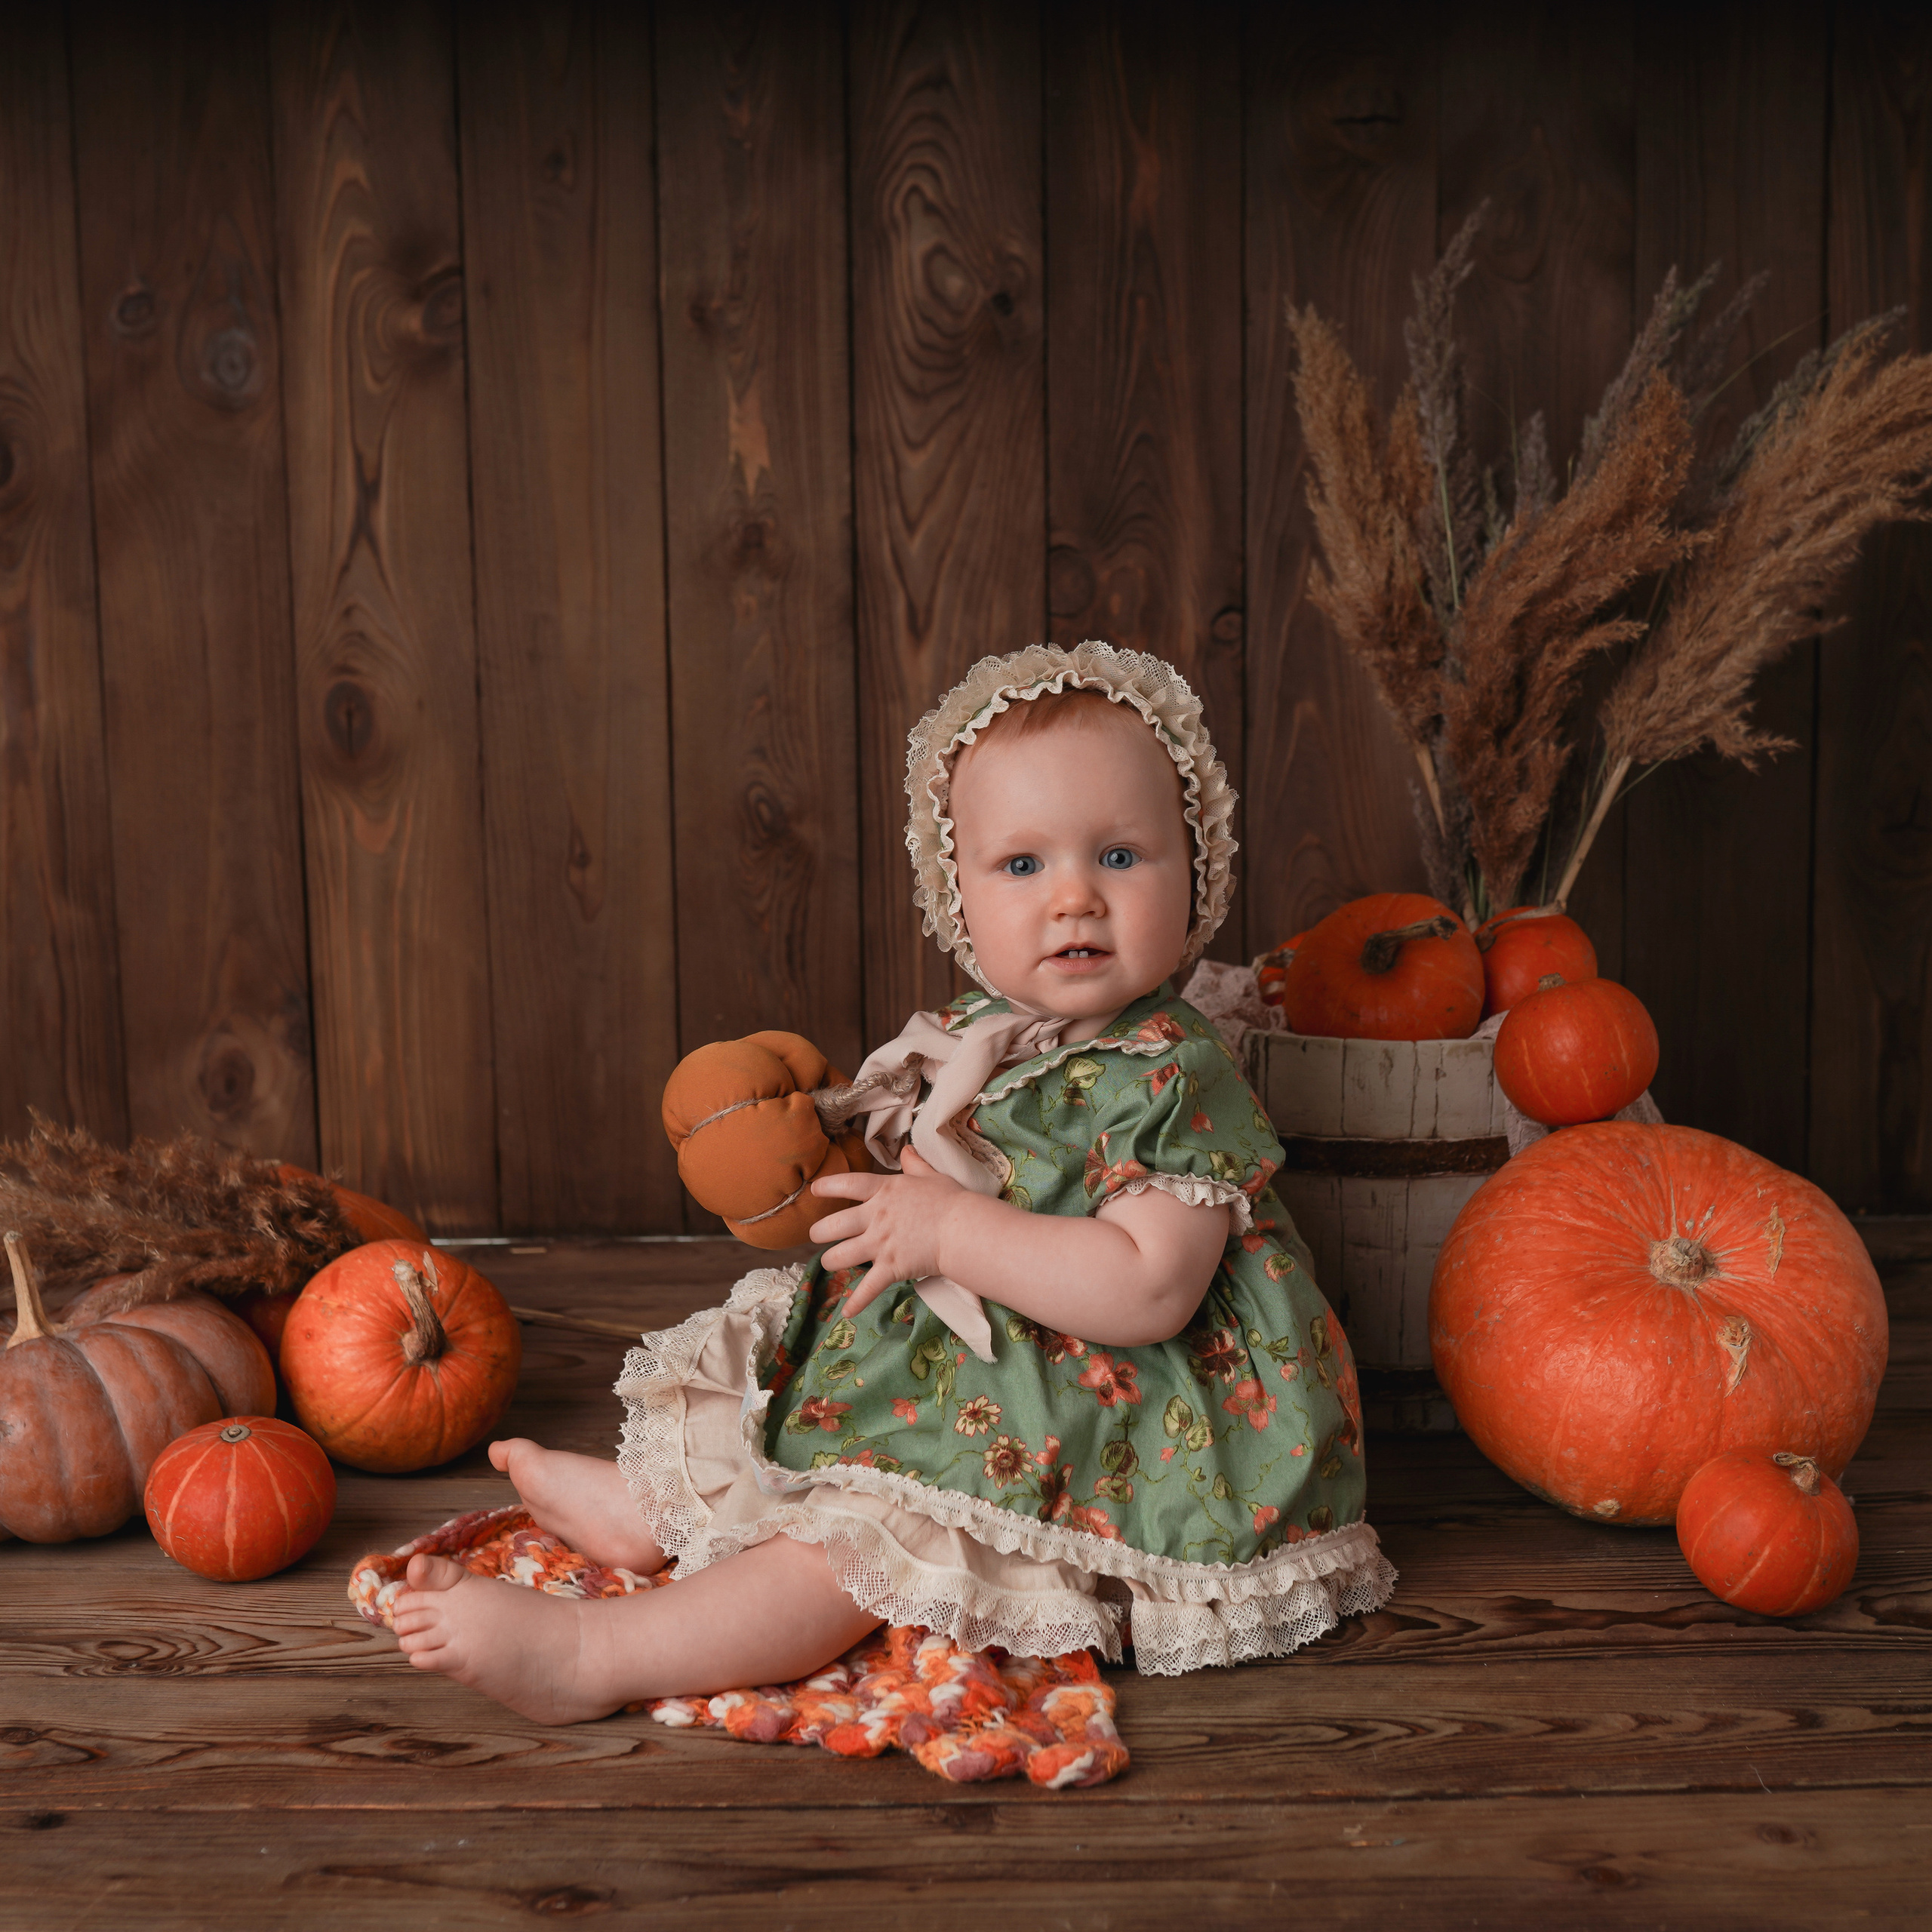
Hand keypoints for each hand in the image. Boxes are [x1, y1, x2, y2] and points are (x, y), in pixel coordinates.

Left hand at [808, 1145, 962, 1318]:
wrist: (962, 1229)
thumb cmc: (950, 1200)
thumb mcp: (931, 1175)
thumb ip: (915, 1164)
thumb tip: (907, 1150)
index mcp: (883, 1192)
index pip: (847, 1185)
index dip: (827, 1187)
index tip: (814, 1190)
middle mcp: (875, 1218)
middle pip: (833, 1226)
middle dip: (819, 1232)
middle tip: (816, 1235)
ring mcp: (879, 1245)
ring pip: (840, 1256)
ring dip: (830, 1262)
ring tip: (829, 1263)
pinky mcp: (890, 1268)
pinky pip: (867, 1289)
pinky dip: (856, 1303)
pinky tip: (846, 1313)